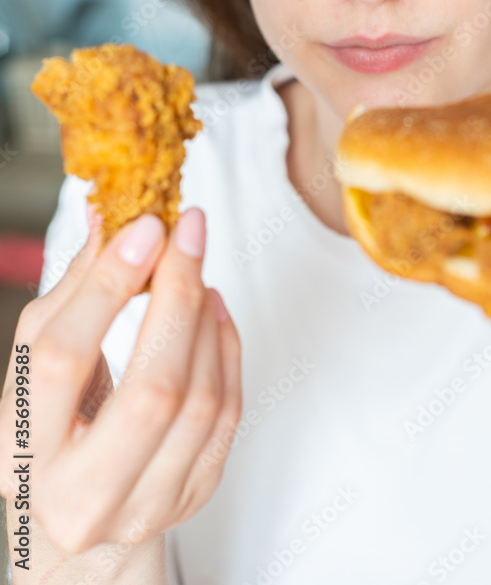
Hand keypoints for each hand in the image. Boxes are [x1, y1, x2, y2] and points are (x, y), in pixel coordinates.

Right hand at [0, 207, 241, 562]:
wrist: (76, 514)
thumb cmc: (51, 425)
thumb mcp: (36, 363)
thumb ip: (74, 293)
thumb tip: (111, 218)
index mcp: (21, 454)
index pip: (62, 360)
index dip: (107, 286)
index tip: (146, 227)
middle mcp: (81, 496)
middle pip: (152, 389)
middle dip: (178, 296)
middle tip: (189, 233)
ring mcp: (144, 507)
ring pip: (200, 401)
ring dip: (206, 319)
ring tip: (197, 271)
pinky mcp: (192, 498)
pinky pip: (227, 415)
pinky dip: (227, 350)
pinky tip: (213, 309)